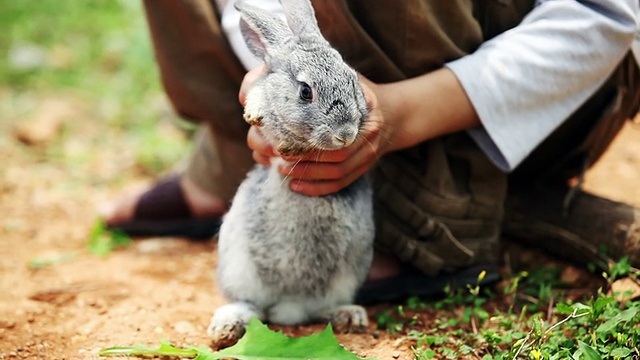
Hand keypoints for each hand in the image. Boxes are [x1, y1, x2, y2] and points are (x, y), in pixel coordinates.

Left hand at [242, 65, 480, 195]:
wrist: (396, 113)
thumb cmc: (364, 93)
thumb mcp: (350, 81)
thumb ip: (328, 79)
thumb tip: (293, 70)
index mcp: (366, 117)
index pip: (336, 138)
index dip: (309, 145)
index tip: (284, 141)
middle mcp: (369, 140)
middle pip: (335, 160)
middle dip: (305, 163)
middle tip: (277, 159)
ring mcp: (368, 157)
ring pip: (336, 175)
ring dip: (308, 177)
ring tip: (282, 171)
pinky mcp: (363, 168)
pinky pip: (341, 184)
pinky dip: (318, 189)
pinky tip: (296, 187)